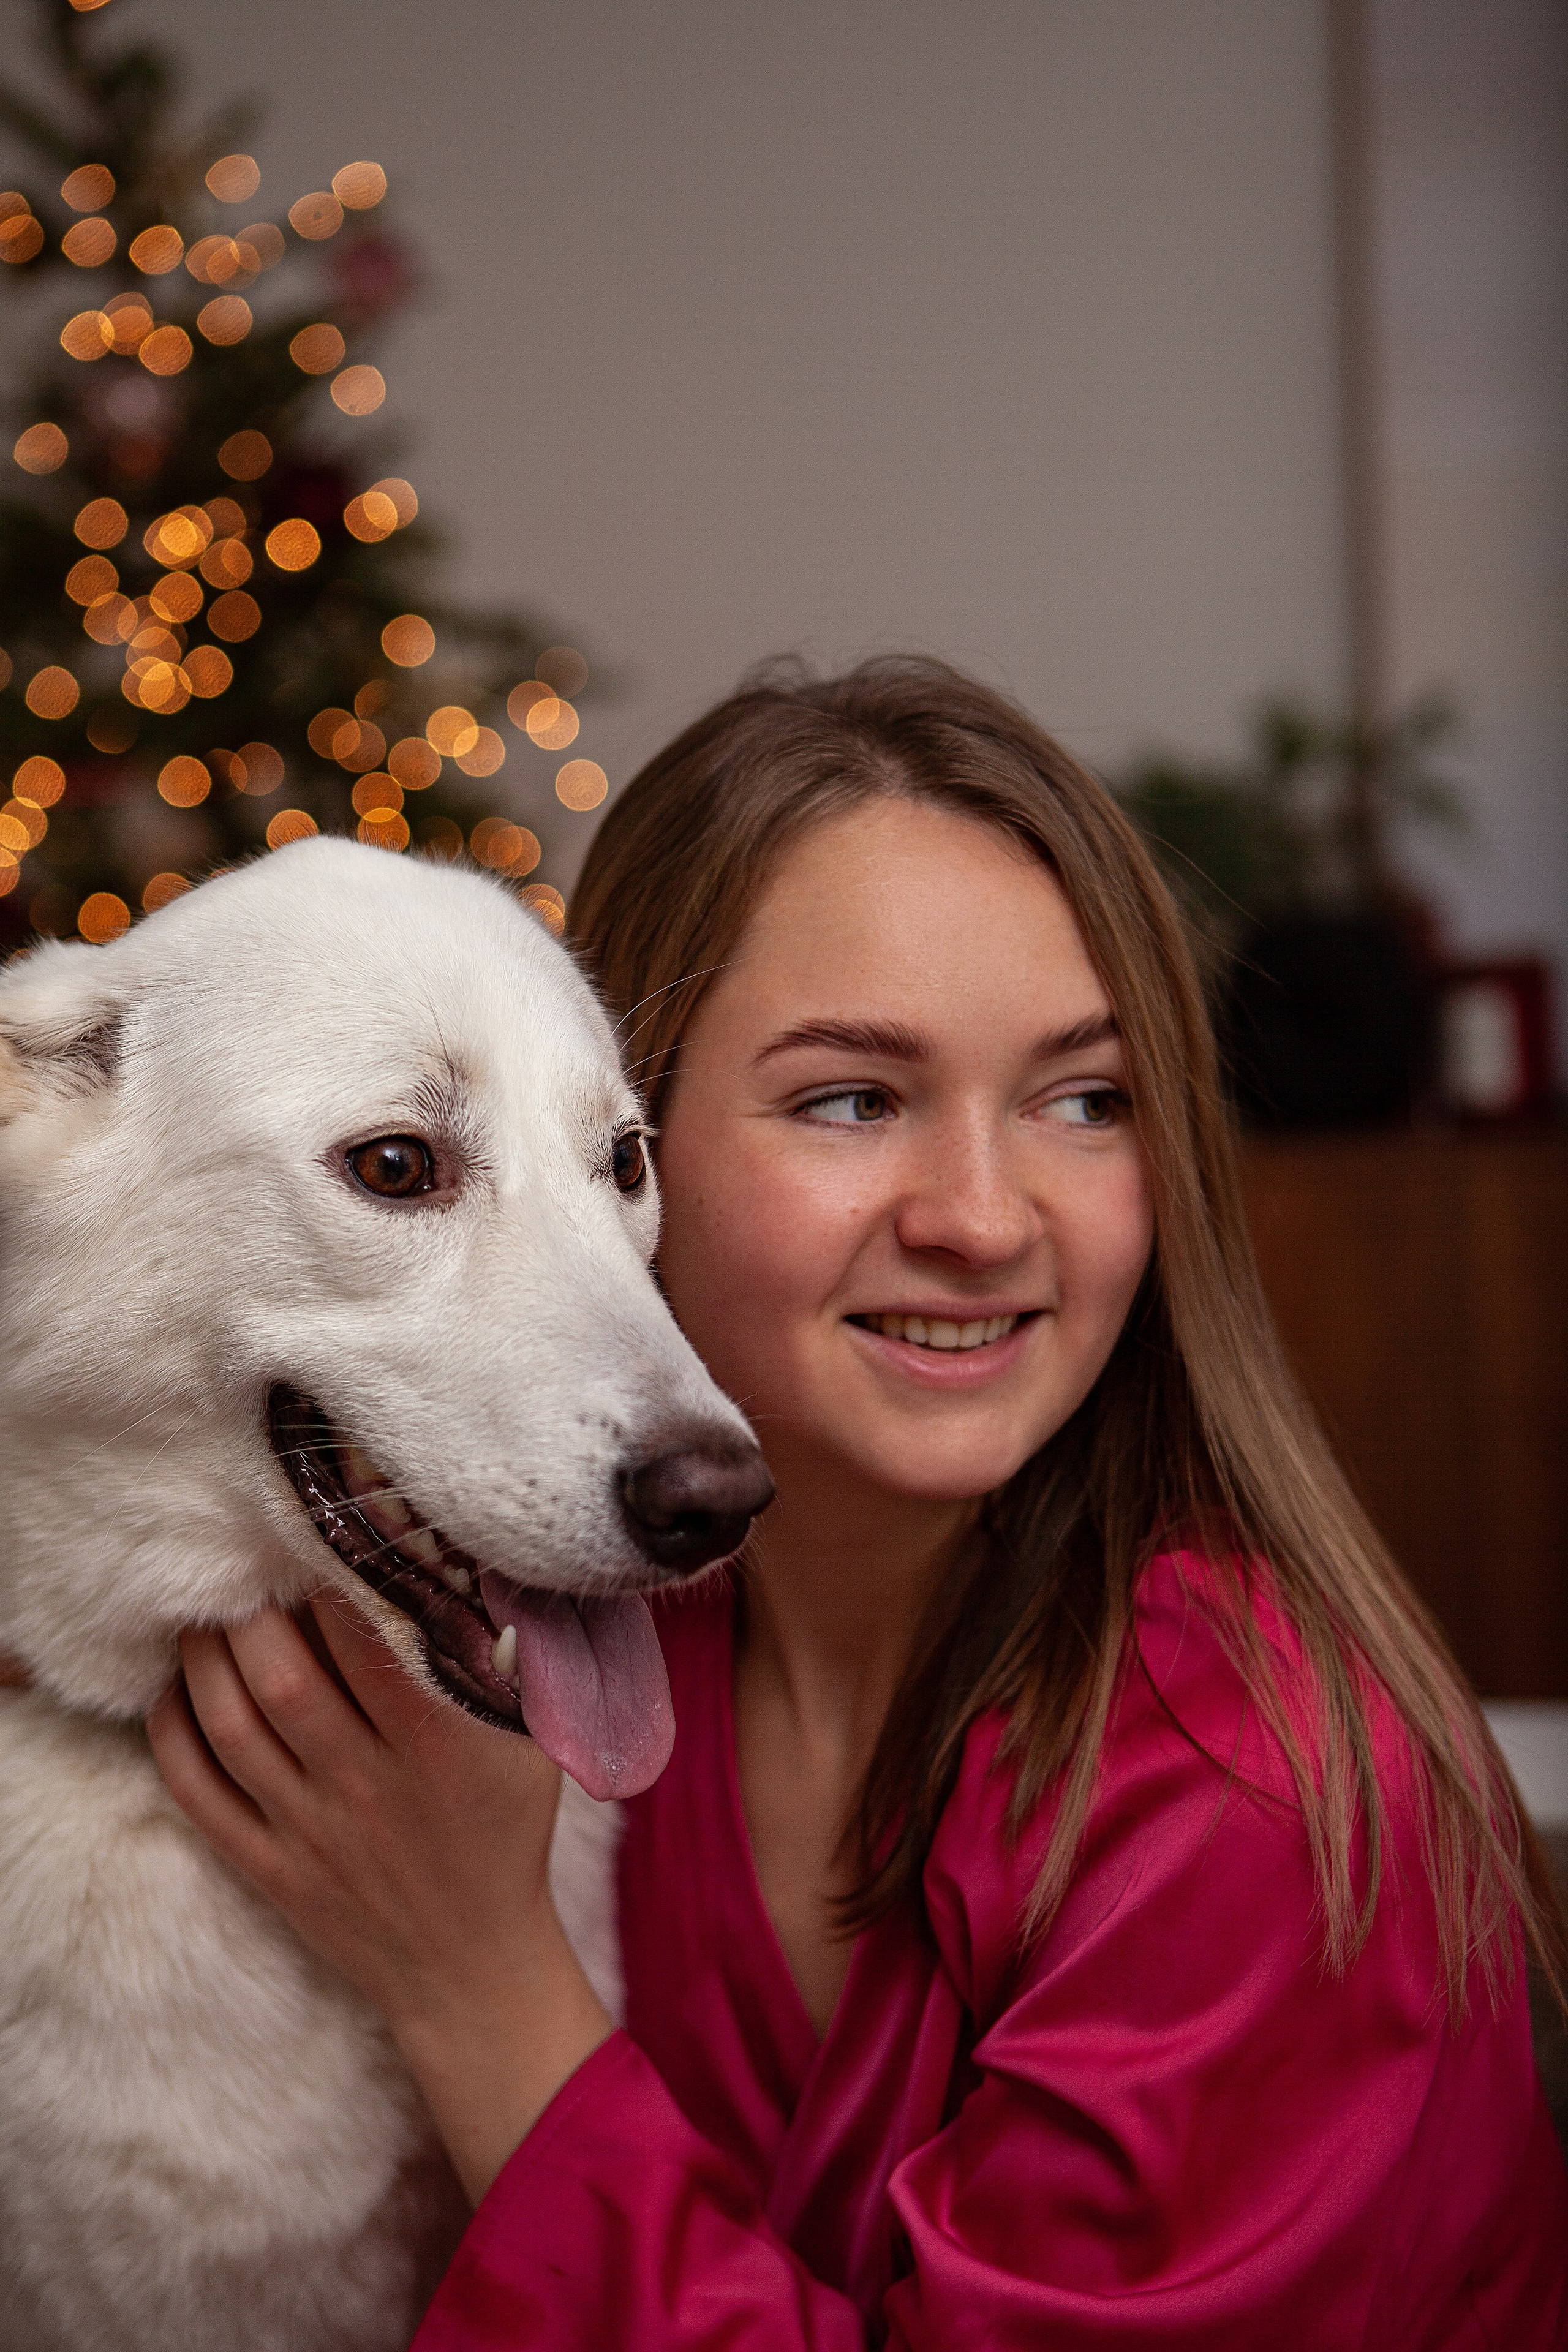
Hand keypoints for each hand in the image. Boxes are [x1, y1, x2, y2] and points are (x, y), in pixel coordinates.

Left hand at [147, 1595, 613, 2201]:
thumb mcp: (532, 1745)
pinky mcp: (267, 1868)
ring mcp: (309, 1831)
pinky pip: (197, 1793)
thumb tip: (475, 1562)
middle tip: (247, 1555)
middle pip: (284, 1678)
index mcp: (440, 1751)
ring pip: (232, 1725)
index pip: (371, 1642)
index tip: (323, 1527)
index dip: (338, 1576)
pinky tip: (175, 1686)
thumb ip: (508, 1659)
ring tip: (207, 1607)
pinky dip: (174, 1731)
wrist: (471, 1968)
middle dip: (256, 1605)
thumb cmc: (506, 1832)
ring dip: (207, 1656)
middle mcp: (367, 1787)